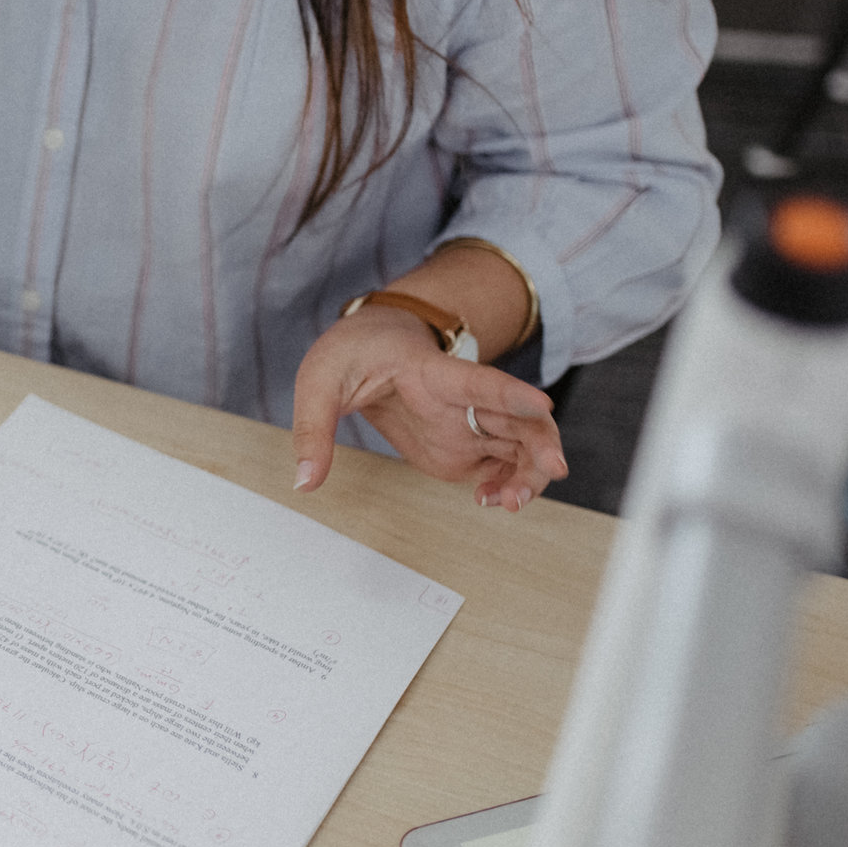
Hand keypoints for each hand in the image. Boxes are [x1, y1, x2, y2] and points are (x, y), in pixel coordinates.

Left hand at [290, 305, 566, 509]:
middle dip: (538, 452)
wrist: (370, 341)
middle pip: (520, 420)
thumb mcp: (318, 382)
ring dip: (526, 477)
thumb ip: (312, 431)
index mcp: (433, 373)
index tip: (543, 406)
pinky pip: (502, 466)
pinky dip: (506, 486)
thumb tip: (304, 483)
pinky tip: (491, 501)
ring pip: (521, 448)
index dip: (513, 393)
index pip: (479, 381)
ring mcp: (468, 424)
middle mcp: (463, 400)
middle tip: (526, 489)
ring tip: (504, 504)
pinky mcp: (464, 445)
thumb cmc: (352, 351)